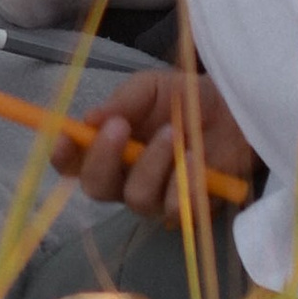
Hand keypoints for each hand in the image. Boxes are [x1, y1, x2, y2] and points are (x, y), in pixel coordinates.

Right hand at [51, 64, 258, 231]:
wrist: (234, 110)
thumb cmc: (186, 98)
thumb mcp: (151, 87)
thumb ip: (122, 102)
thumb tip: (90, 120)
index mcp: (109, 148)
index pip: (72, 163)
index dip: (62, 156)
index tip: (64, 137)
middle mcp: (125, 179)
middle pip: (95, 187)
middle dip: (103, 158)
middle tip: (121, 128)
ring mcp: (155, 198)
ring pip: (136, 197)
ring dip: (151, 163)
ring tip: (172, 133)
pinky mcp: (188, 211)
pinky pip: (175, 210)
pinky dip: (182, 182)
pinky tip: (194, 157)